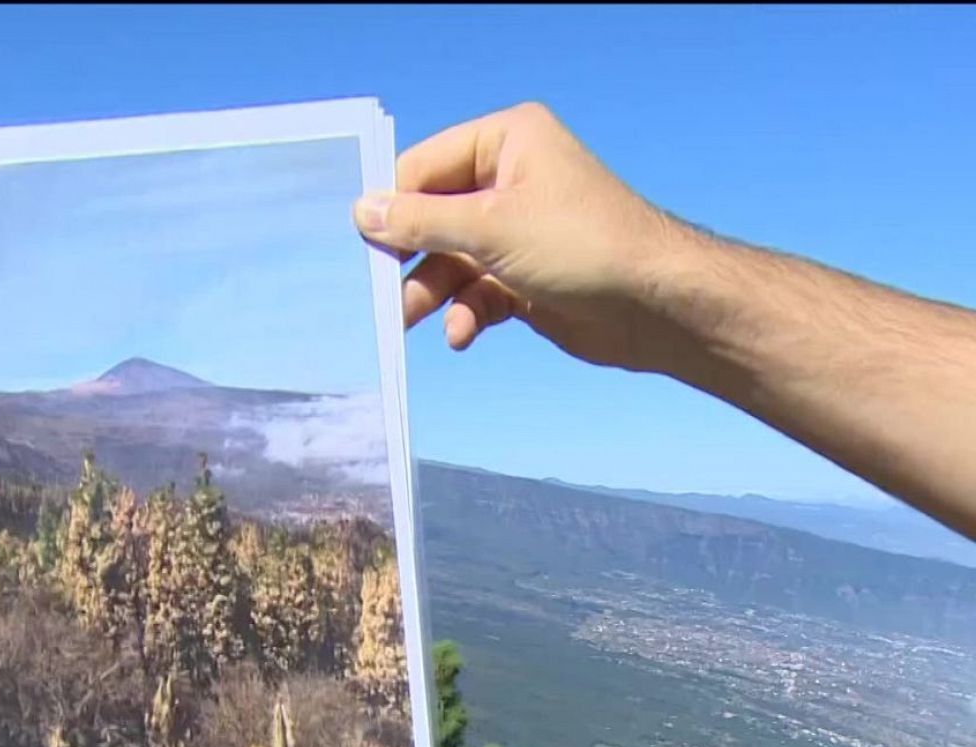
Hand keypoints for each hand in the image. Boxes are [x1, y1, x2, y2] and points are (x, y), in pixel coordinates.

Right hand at [353, 101, 692, 373]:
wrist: (656, 306)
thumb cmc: (583, 245)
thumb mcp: (490, 228)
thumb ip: (421, 221)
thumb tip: (363, 209)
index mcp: (506, 141)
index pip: (423, 166)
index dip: (391, 204)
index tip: (359, 243)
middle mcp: (509, 179)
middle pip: (432, 217)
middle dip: (408, 257)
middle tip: (376, 288)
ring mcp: (516, 231)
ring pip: (449, 260)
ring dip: (429, 292)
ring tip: (406, 320)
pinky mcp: (524, 278)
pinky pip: (475, 292)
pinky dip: (464, 313)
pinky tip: (462, 335)